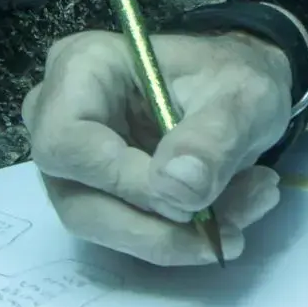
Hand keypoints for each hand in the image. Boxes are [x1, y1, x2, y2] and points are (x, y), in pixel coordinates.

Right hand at [24, 29, 293, 265]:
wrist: (240, 95)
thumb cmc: (233, 77)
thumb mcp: (242, 96)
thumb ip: (212, 138)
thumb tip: (177, 188)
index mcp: (81, 68)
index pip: (66, 142)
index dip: (122, 181)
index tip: (192, 199)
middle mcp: (58, 117)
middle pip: (80, 200)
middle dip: (161, 227)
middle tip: (234, 229)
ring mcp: (73, 164)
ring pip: (105, 227)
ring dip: (178, 237)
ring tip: (249, 208)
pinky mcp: (95, 195)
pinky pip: (126, 234)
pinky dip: (181, 238)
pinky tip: (232, 217)